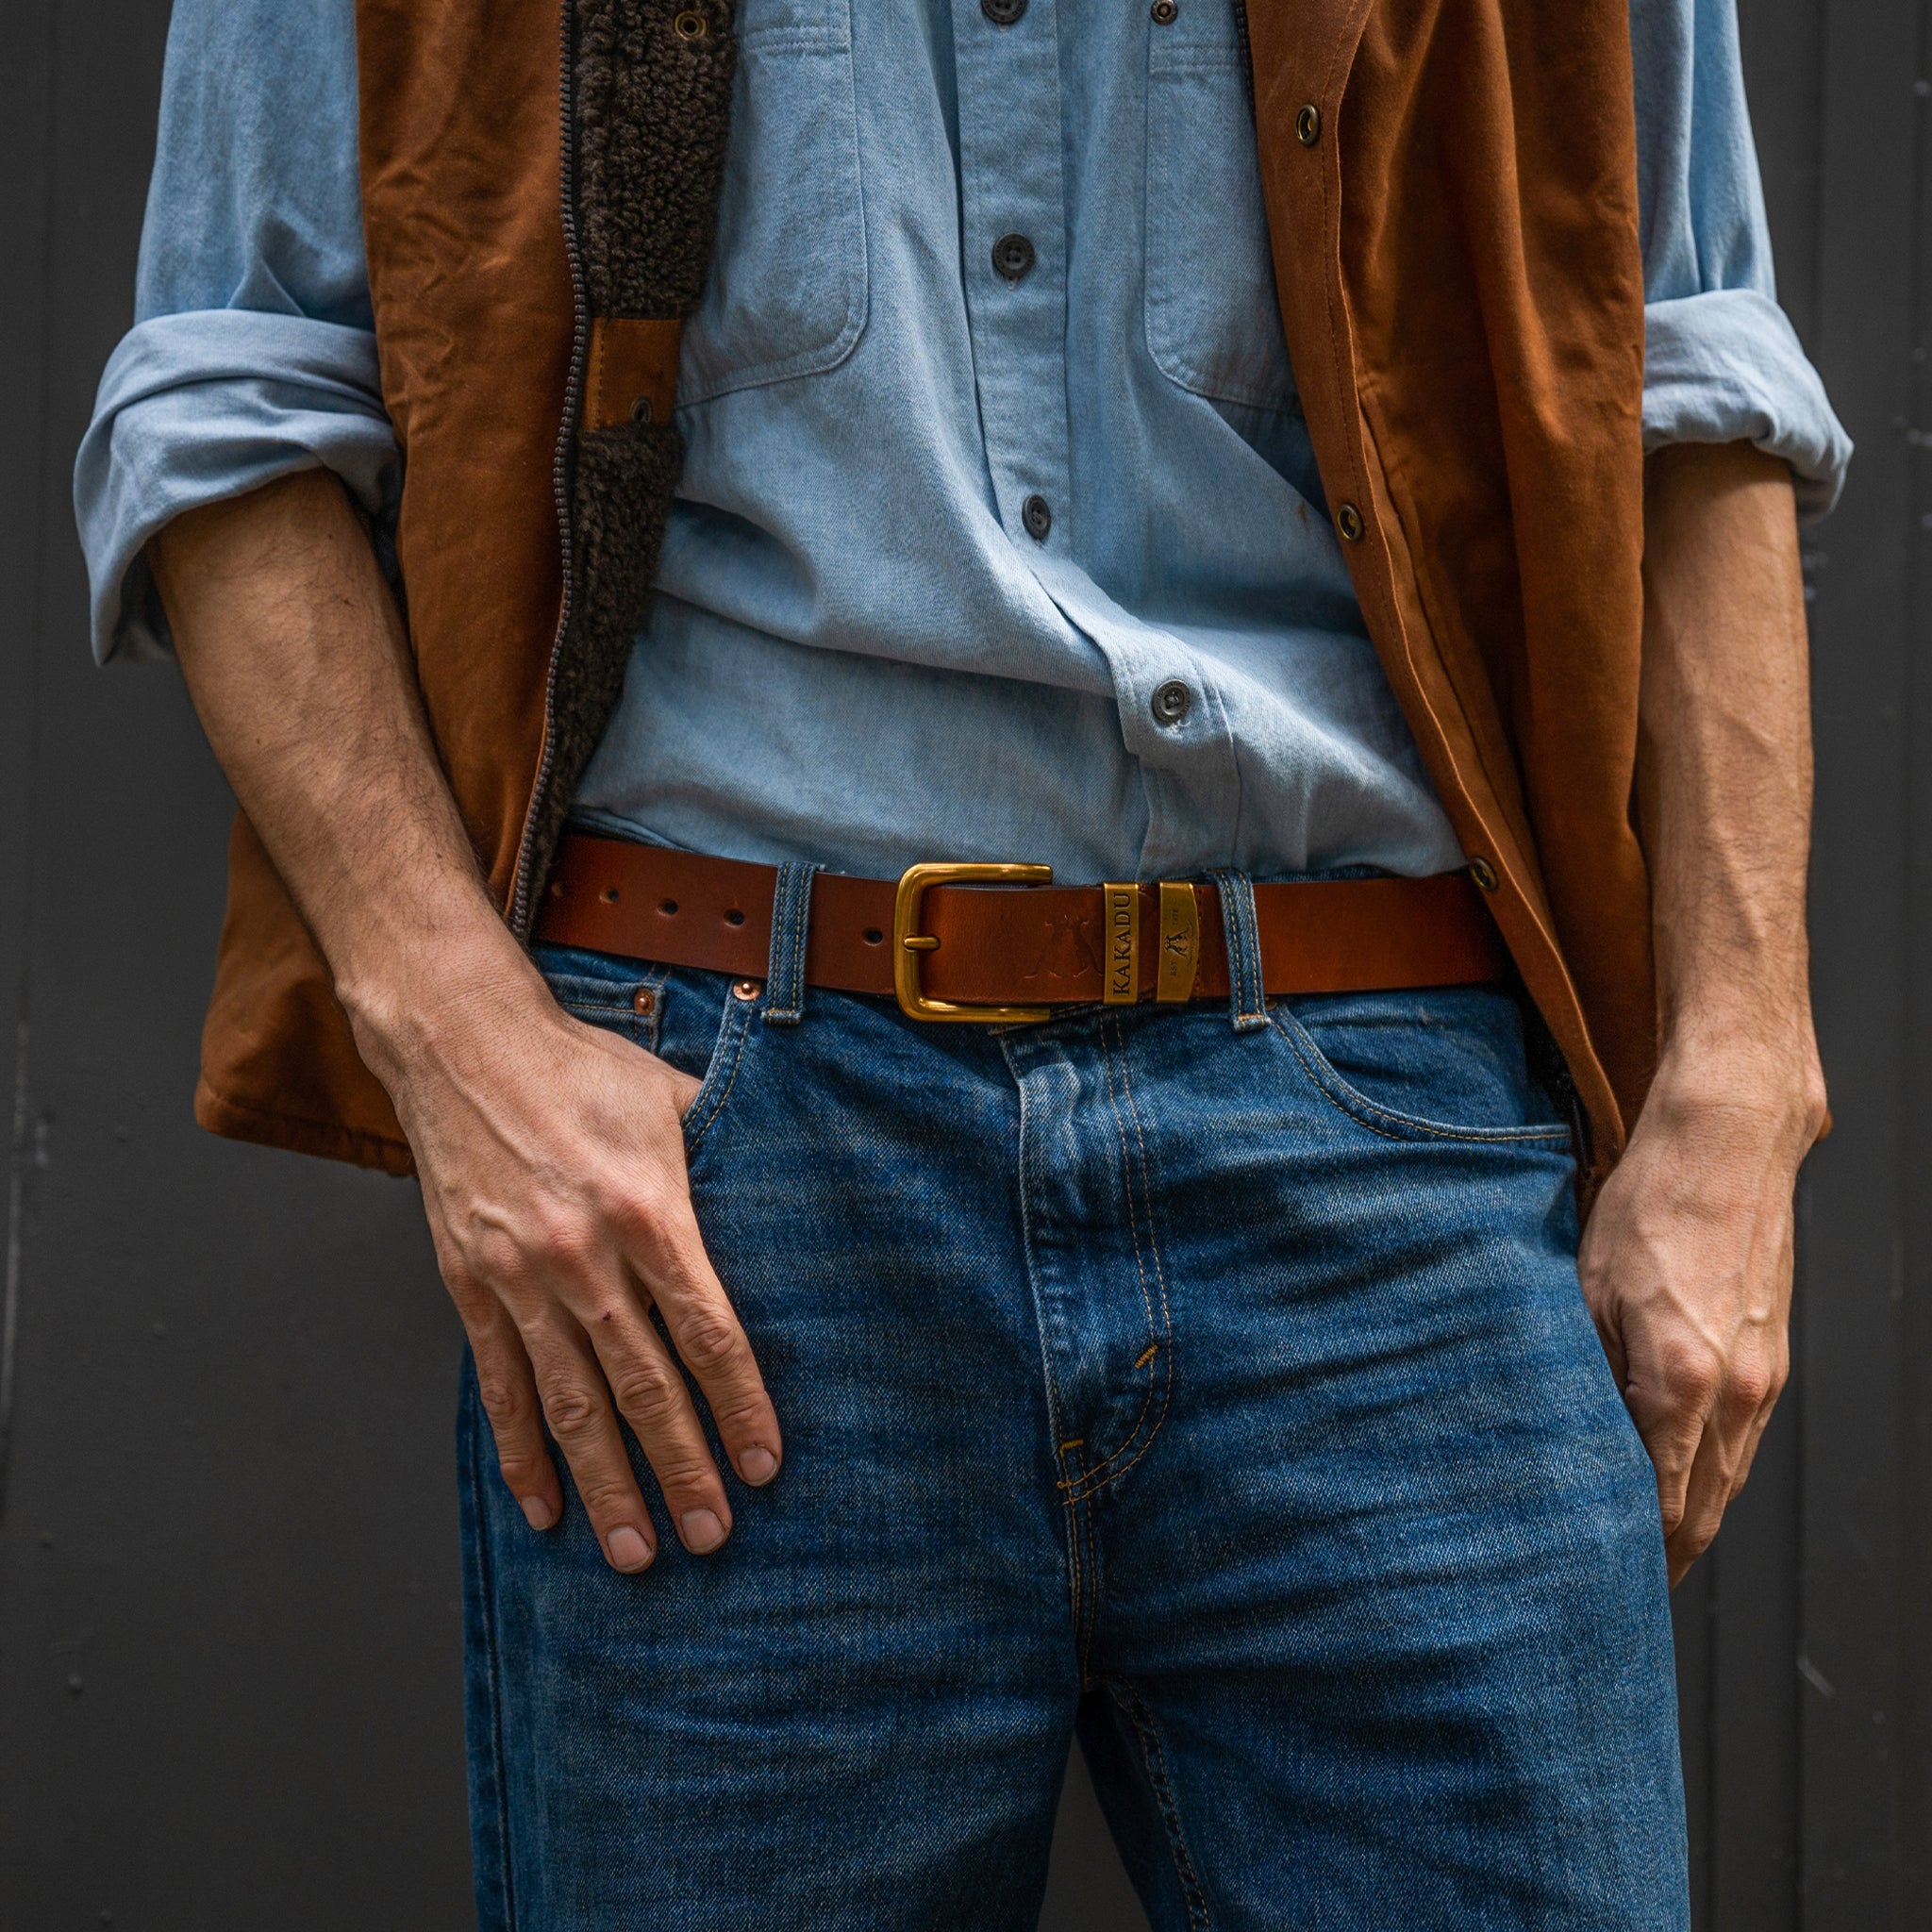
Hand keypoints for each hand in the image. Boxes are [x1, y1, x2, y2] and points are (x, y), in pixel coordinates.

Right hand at [354, 949, 781, 1574]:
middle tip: (712, 1537)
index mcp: (648, 1211)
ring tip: (636, 1553)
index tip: (765, 1465)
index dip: (739, 1405)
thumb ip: (727, 1152)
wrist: (462, 1045)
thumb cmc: (579, 1069)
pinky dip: (521, 1453)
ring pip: (570, 1404)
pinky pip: (499, 1385)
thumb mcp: (670, 1097)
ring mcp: (520, 1278)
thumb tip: (791, 1187)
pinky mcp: (470, 1286)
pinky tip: (545, 1507)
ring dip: (606, 1485)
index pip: (706, 1331)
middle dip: (681, 1468)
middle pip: (642, 1385)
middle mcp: (583, 1256)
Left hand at [1577, 1048, 1822, 1585]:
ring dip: (1690, 1520)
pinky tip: (1679, 1483)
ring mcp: (1763, 1378)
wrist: (1727, 1144)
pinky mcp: (1773, 1358)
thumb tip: (1562, 1436)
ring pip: (1727, 1480)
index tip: (1599, 1584)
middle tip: (1618, 1592)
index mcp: (1678, 1380)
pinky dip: (1711, 1475)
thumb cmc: (1649, 1205)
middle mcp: (1734, 1393)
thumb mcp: (1584, 1288)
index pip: (1659, 1504)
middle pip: (1702, 1510)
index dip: (1632, 1554)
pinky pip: (1742, 1441)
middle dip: (1663, 1557)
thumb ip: (1580, 1372)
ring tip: (1645, 1554)